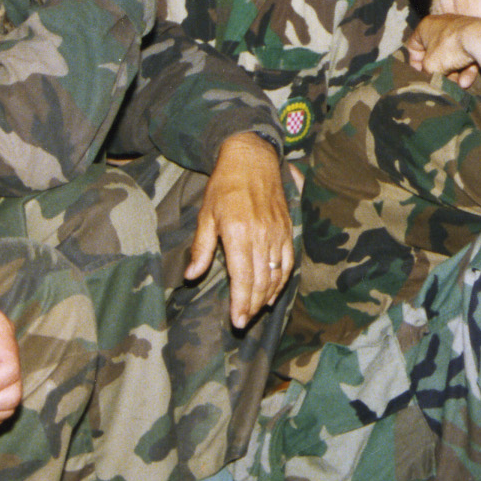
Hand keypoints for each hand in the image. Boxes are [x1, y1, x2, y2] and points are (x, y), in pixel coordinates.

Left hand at [187, 132, 293, 328]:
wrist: (253, 158)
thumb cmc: (225, 185)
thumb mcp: (206, 215)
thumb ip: (202, 248)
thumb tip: (191, 275)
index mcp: (239, 232)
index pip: (243, 277)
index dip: (241, 302)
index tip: (238, 320)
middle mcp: (261, 235)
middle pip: (261, 281)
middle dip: (253, 305)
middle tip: (244, 322)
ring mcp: (278, 233)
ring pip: (276, 274)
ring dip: (267, 296)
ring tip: (256, 310)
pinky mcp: (287, 229)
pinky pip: (288, 262)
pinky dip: (283, 280)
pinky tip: (274, 292)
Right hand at [405, 13, 480, 81]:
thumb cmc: (450, 48)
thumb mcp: (430, 65)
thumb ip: (426, 72)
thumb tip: (430, 77)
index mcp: (426, 26)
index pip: (413, 47)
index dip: (415, 64)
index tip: (422, 76)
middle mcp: (442, 25)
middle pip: (435, 54)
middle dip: (439, 72)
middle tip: (442, 83)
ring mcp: (460, 30)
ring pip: (452, 57)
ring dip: (454, 74)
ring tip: (457, 85)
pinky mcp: (475, 37)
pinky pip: (466, 55)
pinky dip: (466, 69)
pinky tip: (466, 82)